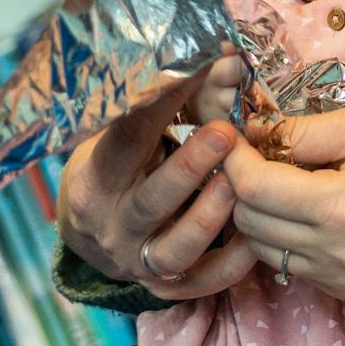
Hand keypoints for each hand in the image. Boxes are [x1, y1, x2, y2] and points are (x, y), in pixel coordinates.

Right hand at [59, 55, 265, 301]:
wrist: (88, 233)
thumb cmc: (113, 168)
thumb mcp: (117, 138)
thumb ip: (157, 112)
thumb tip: (216, 59)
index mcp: (96, 179)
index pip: (125, 141)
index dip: (157, 107)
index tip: (192, 73)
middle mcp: (112, 224)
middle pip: (150, 201)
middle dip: (188, 168)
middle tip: (224, 133)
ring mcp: (136, 261)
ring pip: (174, 249)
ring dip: (208, 218)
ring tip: (239, 187)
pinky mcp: (162, 286)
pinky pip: (200, 282)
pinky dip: (229, 265)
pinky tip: (256, 238)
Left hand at [220, 104, 344, 301]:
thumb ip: (308, 131)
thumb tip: (253, 133)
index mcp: (343, 207)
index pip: (252, 188)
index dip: (232, 158)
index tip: (232, 134)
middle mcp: (336, 254)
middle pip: (248, 223)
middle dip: (240, 186)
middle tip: (256, 154)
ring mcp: (342, 281)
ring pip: (263, 250)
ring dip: (259, 214)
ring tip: (282, 181)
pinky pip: (293, 266)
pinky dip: (286, 238)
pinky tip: (309, 210)